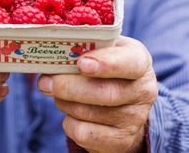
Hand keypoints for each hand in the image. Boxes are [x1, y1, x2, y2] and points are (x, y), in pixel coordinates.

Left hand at [37, 36, 156, 152]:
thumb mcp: (105, 51)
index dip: (106, 63)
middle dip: (69, 87)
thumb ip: (86, 48)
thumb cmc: (108, 70)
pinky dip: (69, 123)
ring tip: (57, 94)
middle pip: (105, 92)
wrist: (125, 107)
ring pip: (88, 113)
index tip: (82, 63)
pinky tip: (72, 114)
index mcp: (140, 61)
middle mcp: (143, 90)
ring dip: (64, 102)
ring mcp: (135, 118)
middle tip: (45, 82)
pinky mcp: (121, 141)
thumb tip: (54, 55)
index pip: (130, 63)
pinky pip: (84, 133)